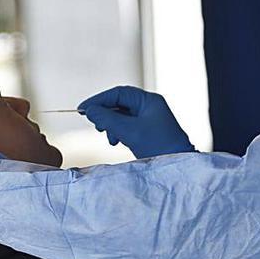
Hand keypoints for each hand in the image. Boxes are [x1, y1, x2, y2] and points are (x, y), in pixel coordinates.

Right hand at [78, 86, 193, 158]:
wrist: (176, 165)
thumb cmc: (158, 146)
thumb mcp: (129, 131)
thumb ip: (107, 119)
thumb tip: (90, 111)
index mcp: (149, 101)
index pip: (119, 93)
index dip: (99, 100)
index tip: (84, 109)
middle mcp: (149, 107)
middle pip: (119, 104)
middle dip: (105, 114)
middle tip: (97, 126)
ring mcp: (148, 119)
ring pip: (121, 116)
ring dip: (111, 125)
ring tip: (110, 138)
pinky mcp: (146, 131)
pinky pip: (126, 126)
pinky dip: (117, 132)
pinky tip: (116, 141)